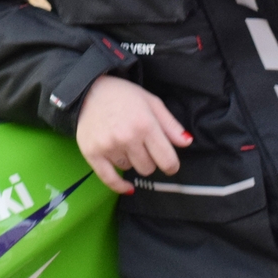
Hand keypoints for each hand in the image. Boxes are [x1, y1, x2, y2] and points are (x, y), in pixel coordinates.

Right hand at [75, 75, 190, 193]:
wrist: (90, 90)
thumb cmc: (124, 95)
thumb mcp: (152, 103)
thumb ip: (171, 125)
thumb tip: (187, 143)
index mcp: (145, 124)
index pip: (166, 160)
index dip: (171, 165)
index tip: (170, 165)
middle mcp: (127, 137)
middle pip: (148, 168)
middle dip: (149, 160)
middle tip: (142, 146)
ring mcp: (108, 147)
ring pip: (129, 169)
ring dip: (130, 161)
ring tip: (123, 143)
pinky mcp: (92, 153)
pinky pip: (109, 179)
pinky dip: (120, 186)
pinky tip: (128, 187)